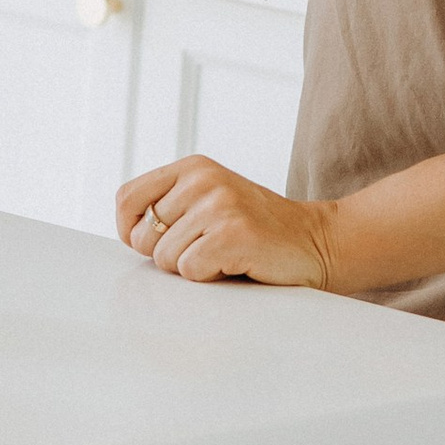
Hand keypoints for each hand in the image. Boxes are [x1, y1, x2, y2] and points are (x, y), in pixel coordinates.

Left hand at [117, 157, 333, 285]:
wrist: (317, 240)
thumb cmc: (257, 230)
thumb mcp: (210, 201)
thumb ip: (171, 207)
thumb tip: (127, 235)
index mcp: (192, 167)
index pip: (126, 198)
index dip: (130, 230)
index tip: (154, 243)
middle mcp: (203, 179)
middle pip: (142, 236)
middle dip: (167, 255)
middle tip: (205, 249)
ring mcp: (219, 205)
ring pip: (164, 258)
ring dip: (192, 268)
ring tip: (225, 255)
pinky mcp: (233, 234)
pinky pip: (190, 271)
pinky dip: (210, 277)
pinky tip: (237, 264)